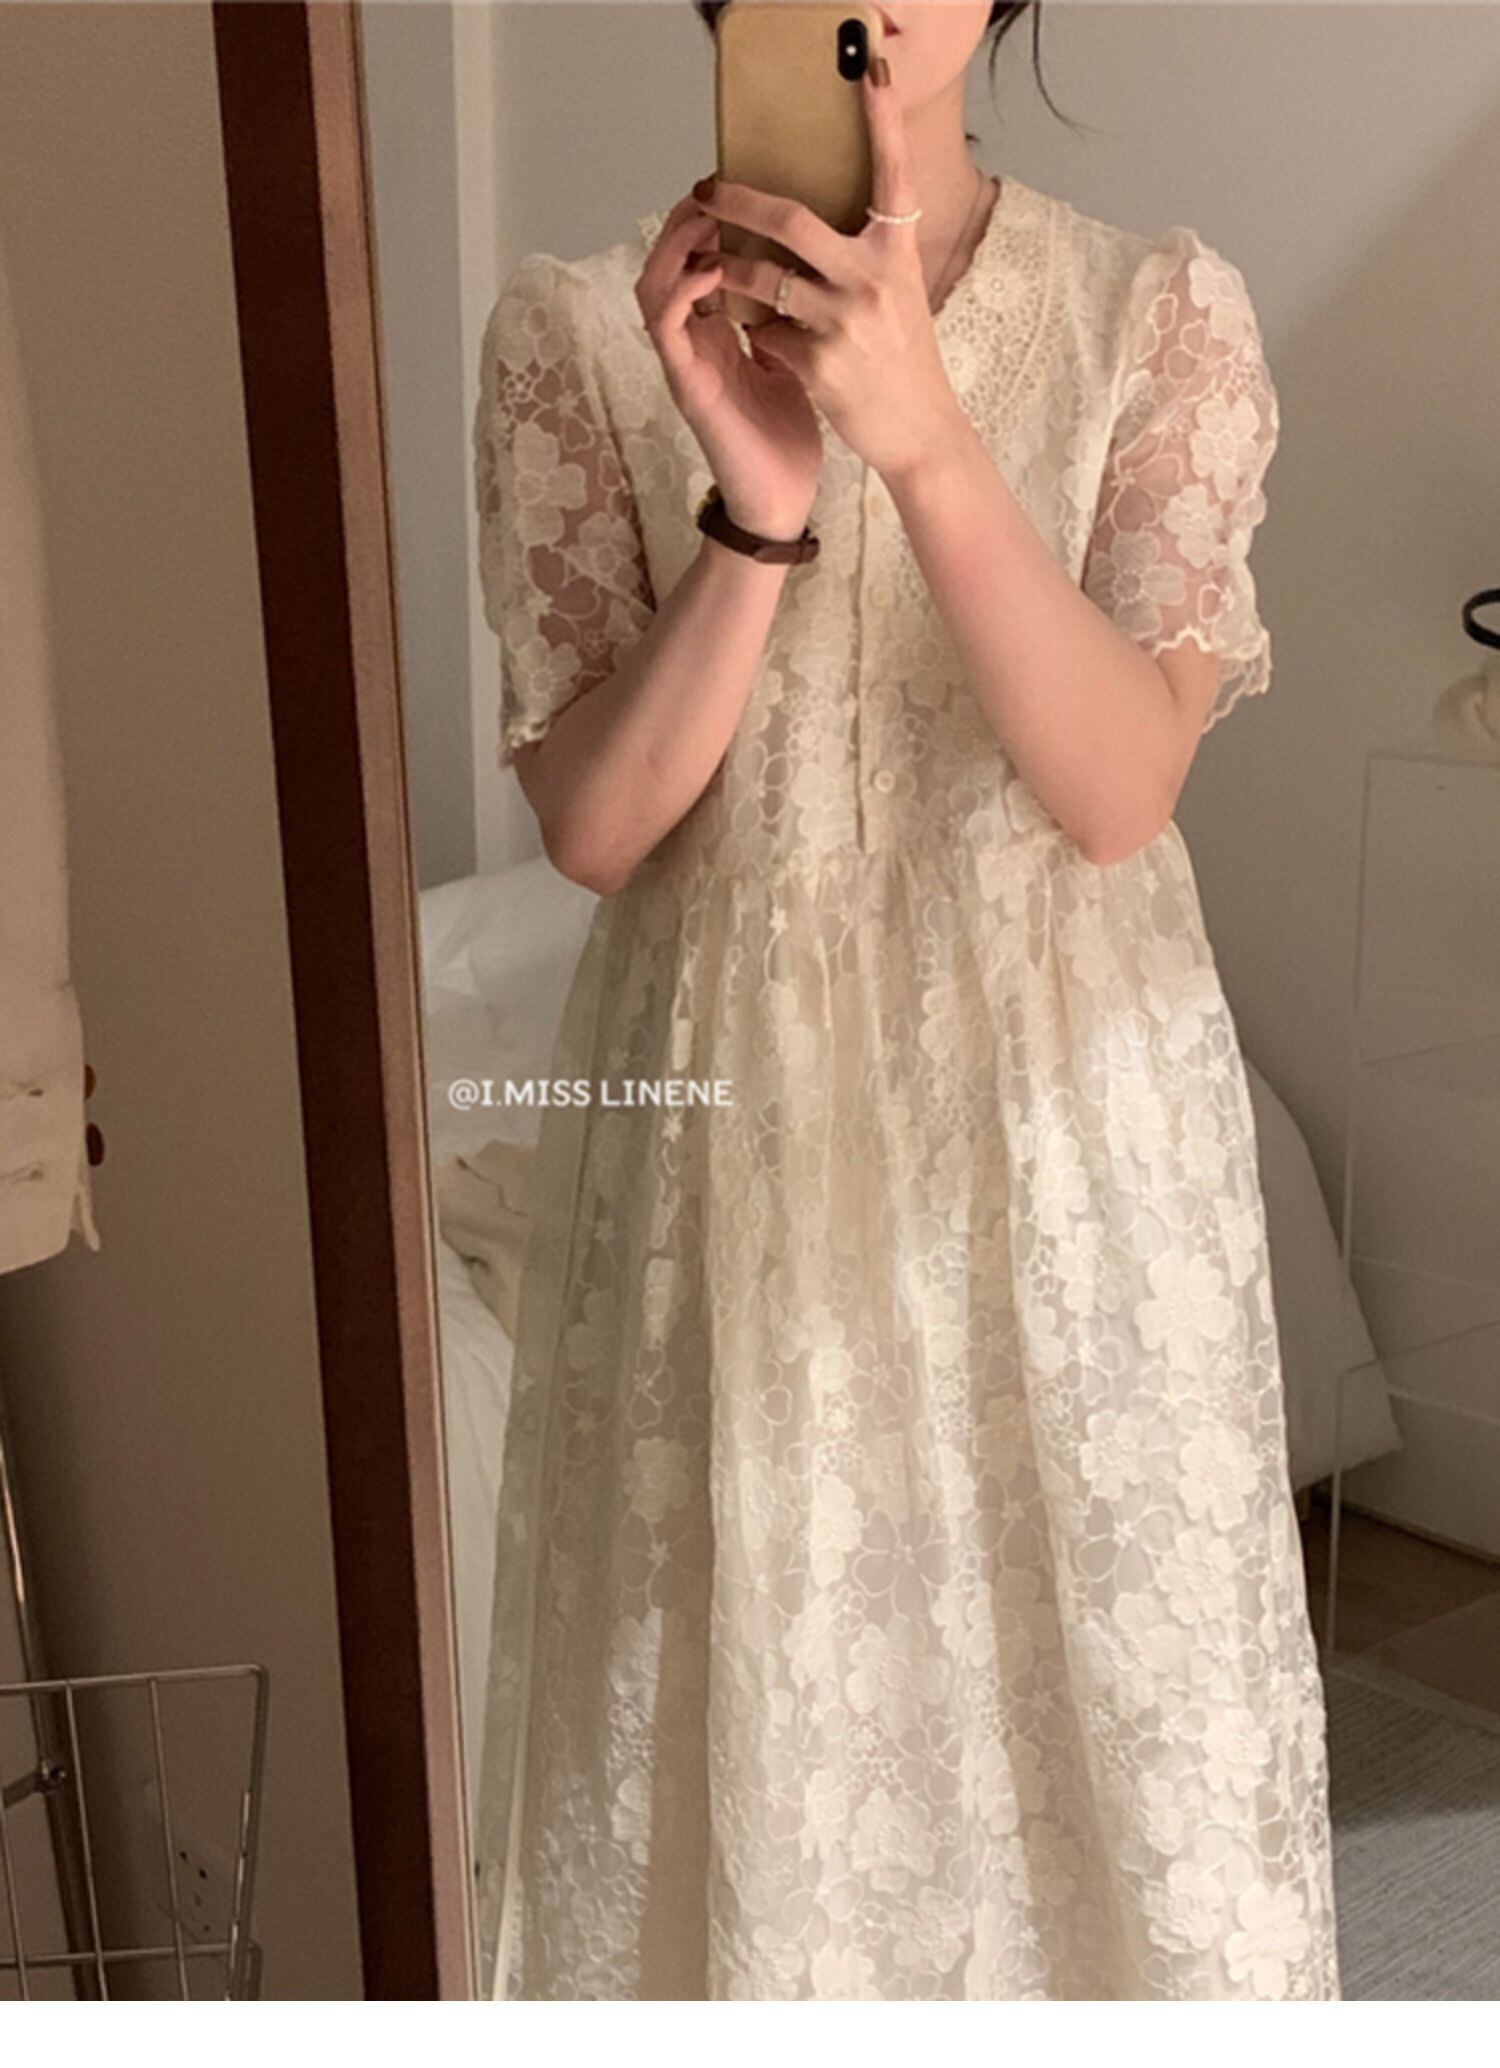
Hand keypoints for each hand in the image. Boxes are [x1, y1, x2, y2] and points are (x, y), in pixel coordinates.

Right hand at [634, 195, 822, 539]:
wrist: (783, 501)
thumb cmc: (788, 438)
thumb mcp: (792, 362)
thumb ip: (785, 319)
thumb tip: (810, 270)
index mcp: (716, 334)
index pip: (695, 262)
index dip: (705, 223)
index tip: (735, 188)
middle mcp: (694, 343)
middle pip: (666, 264)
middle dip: (684, 221)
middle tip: (713, 188)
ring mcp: (685, 363)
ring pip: (653, 286)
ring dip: (674, 247)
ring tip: (705, 216)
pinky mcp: (688, 386)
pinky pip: (665, 326)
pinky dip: (682, 290)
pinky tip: (712, 270)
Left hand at [693, 67, 970, 482]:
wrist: (920, 431)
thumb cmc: (904, 358)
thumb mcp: (898, 291)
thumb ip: (865, 252)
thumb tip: (810, 219)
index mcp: (895, 252)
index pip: (891, 170)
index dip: (881, 115)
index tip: (868, 65)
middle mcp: (872, 279)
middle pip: (790, 220)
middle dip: (737, 201)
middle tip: (707, 190)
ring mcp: (844, 323)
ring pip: (760, 280)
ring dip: (730, 274)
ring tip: (718, 270)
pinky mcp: (819, 365)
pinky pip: (765, 333)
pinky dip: (758, 335)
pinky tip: (768, 344)